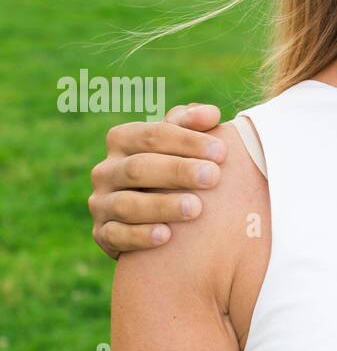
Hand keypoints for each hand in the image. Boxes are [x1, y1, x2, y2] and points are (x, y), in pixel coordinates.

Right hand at [89, 102, 225, 256]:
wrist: (156, 221)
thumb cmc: (175, 173)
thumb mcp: (180, 146)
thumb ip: (192, 125)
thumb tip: (211, 114)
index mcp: (122, 141)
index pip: (152, 135)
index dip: (187, 141)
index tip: (221, 151)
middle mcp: (106, 171)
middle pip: (139, 167)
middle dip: (178, 171)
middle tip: (213, 177)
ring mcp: (101, 203)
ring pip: (127, 203)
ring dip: (163, 205)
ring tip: (196, 208)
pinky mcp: (102, 234)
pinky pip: (117, 235)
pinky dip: (140, 236)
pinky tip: (166, 236)